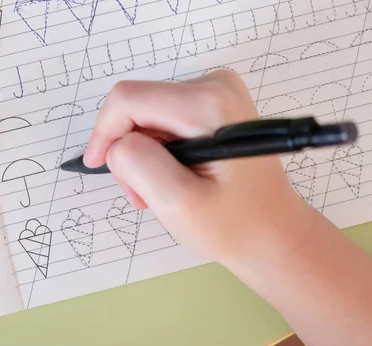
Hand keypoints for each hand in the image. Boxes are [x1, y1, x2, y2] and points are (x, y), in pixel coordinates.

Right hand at [84, 71, 313, 265]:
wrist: (273, 233)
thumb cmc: (232, 226)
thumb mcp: (178, 203)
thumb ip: (139, 165)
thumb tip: (116, 143)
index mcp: (209, 104)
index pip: (129, 99)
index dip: (104, 132)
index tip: (98, 166)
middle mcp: (214, 85)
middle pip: (137, 107)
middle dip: (128, 151)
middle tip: (141, 194)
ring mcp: (215, 93)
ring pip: (146, 116)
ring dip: (142, 156)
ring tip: (158, 193)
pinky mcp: (212, 104)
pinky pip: (162, 121)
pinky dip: (156, 152)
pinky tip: (171, 178)